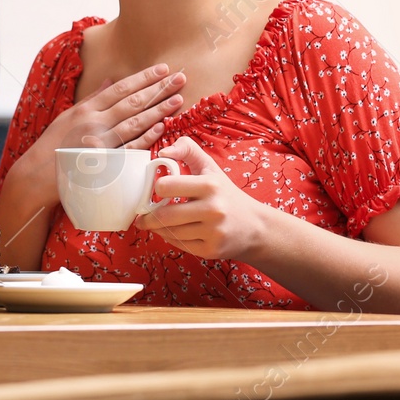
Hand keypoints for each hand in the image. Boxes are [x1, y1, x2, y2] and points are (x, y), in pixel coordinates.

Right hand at [9, 64, 186, 214]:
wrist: (36, 176)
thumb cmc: (53, 146)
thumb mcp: (68, 117)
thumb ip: (92, 99)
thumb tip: (110, 81)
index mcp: (86, 109)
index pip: (120, 88)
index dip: (143, 78)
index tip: (162, 69)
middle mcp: (93, 122)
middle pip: (132, 102)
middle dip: (158, 89)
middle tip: (179, 78)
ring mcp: (100, 142)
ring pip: (135, 122)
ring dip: (158, 109)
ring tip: (178, 99)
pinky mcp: (104, 163)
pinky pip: (130, 147)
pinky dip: (147, 136)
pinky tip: (162, 126)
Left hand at [136, 135, 267, 260]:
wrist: (256, 227)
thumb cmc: (226, 193)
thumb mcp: (210, 167)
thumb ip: (187, 149)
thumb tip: (163, 152)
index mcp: (210, 185)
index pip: (166, 187)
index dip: (157, 188)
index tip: (158, 191)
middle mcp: (213, 209)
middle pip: (164, 215)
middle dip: (148, 216)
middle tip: (143, 214)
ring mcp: (213, 232)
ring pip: (169, 232)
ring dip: (157, 228)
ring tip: (156, 223)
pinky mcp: (211, 250)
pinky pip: (179, 244)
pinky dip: (171, 238)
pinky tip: (173, 231)